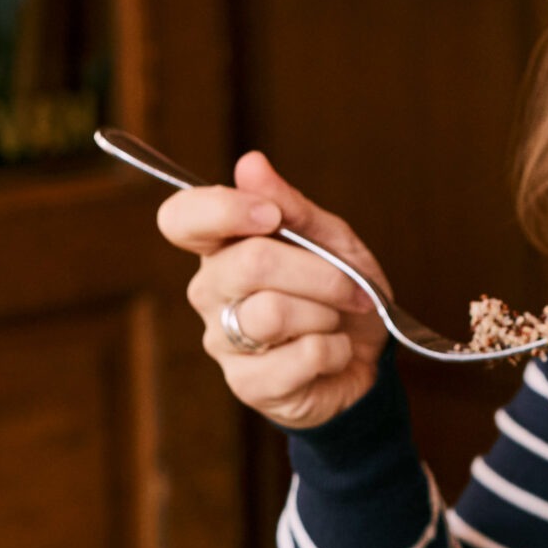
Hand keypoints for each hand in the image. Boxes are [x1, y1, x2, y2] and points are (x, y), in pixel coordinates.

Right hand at [157, 149, 388, 430]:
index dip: (224, 210)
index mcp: (222, 247)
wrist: (366, 360)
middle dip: (321, 273)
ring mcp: (222, 340)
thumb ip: (292, 206)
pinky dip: (335, 350)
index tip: (272, 216)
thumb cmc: (340, 293)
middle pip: (249, 263)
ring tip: (337, 320)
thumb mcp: (331, 240)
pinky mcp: (247, 384)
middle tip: (352, 287)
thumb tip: (250, 163)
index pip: (181, 218)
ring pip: (272, 313)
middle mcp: (210, 291)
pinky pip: (299, 356)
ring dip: (327, 313)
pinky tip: (333, 352)